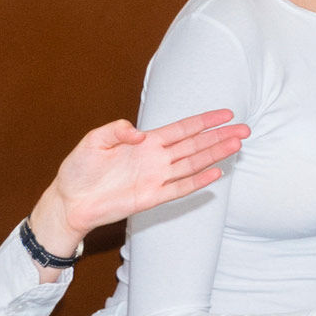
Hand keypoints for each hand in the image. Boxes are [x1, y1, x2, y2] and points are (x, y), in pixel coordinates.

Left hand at [31, 110, 244, 253]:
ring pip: (193, 164)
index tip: (226, 114)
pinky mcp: (151, 197)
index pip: (182, 129)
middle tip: (244, 129)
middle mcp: (156, 159)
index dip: (204, 121)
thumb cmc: (79, 170)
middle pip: (195, 145)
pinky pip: (180, 188)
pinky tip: (216, 173)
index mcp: (146, 142)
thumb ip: (116, 130)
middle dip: (220, 137)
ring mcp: (156, 178)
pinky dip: (198, 181)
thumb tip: (139, 132)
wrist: (70, 200)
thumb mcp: (93, 140)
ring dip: (215, 155)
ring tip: (237, 145)